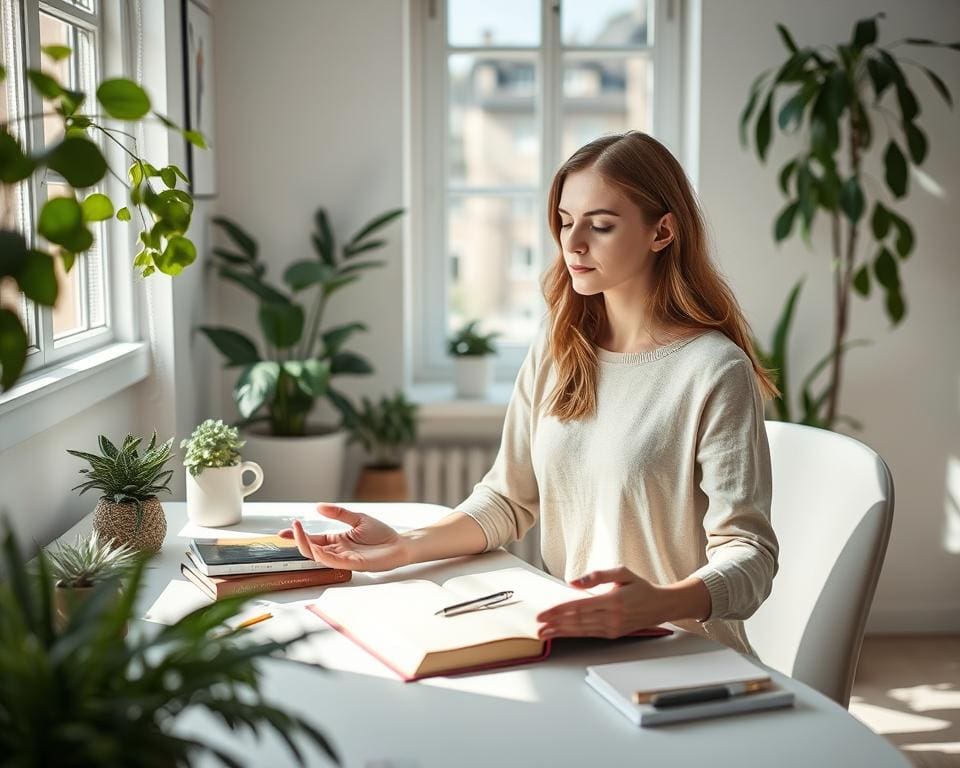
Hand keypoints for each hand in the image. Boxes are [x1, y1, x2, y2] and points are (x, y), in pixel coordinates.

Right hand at [277, 504, 407, 571]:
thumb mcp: (357, 518)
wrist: (400, 544)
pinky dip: (322, 556)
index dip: (297, 536)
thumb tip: (318, 506)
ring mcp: (344, 559)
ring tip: (298, 532)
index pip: (312, 540)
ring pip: (318, 557)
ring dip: (305, 546)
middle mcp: (338, 551)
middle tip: (289, 529)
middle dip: (297, 540)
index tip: (282, 532)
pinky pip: (333, 562)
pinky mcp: (353, 564)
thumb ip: (338, 513)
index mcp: (337, 541)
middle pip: (311, 549)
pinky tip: (315, 547)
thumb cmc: (382, 534)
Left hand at [534, 567, 709, 639]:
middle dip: (555, 624)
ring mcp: (613, 627)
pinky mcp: (614, 634)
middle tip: (538, 626)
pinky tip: (562, 633)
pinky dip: (573, 634)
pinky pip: (589, 634)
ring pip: (581, 630)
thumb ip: (597, 575)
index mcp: (613, 600)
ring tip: (544, 633)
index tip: (543, 614)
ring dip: (561, 632)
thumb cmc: (641, 587)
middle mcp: (612, 616)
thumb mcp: (622, 572)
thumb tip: (573, 583)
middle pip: (577, 621)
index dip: (559, 611)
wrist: (661, 605)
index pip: (579, 607)